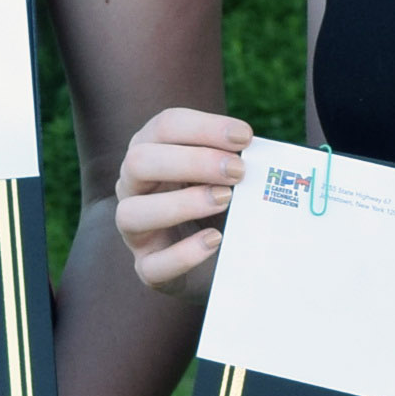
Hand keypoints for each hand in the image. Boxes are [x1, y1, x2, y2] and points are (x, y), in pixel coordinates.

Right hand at [114, 107, 252, 296]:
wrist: (225, 260)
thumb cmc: (224, 205)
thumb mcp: (228, 176)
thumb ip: (237, 162)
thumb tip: (263, 157)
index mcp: (152, 152)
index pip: (164, 126)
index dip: (204, 127)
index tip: (244, 137)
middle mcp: (133, 188)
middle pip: (138, 161)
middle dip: (192, 161)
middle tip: (238, 171)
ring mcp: (135, 231)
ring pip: (132, 213)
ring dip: (182, 203)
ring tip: (226, 200)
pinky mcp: (148, 269)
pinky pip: (154, 265)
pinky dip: (185, 253)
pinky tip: (216, 240)